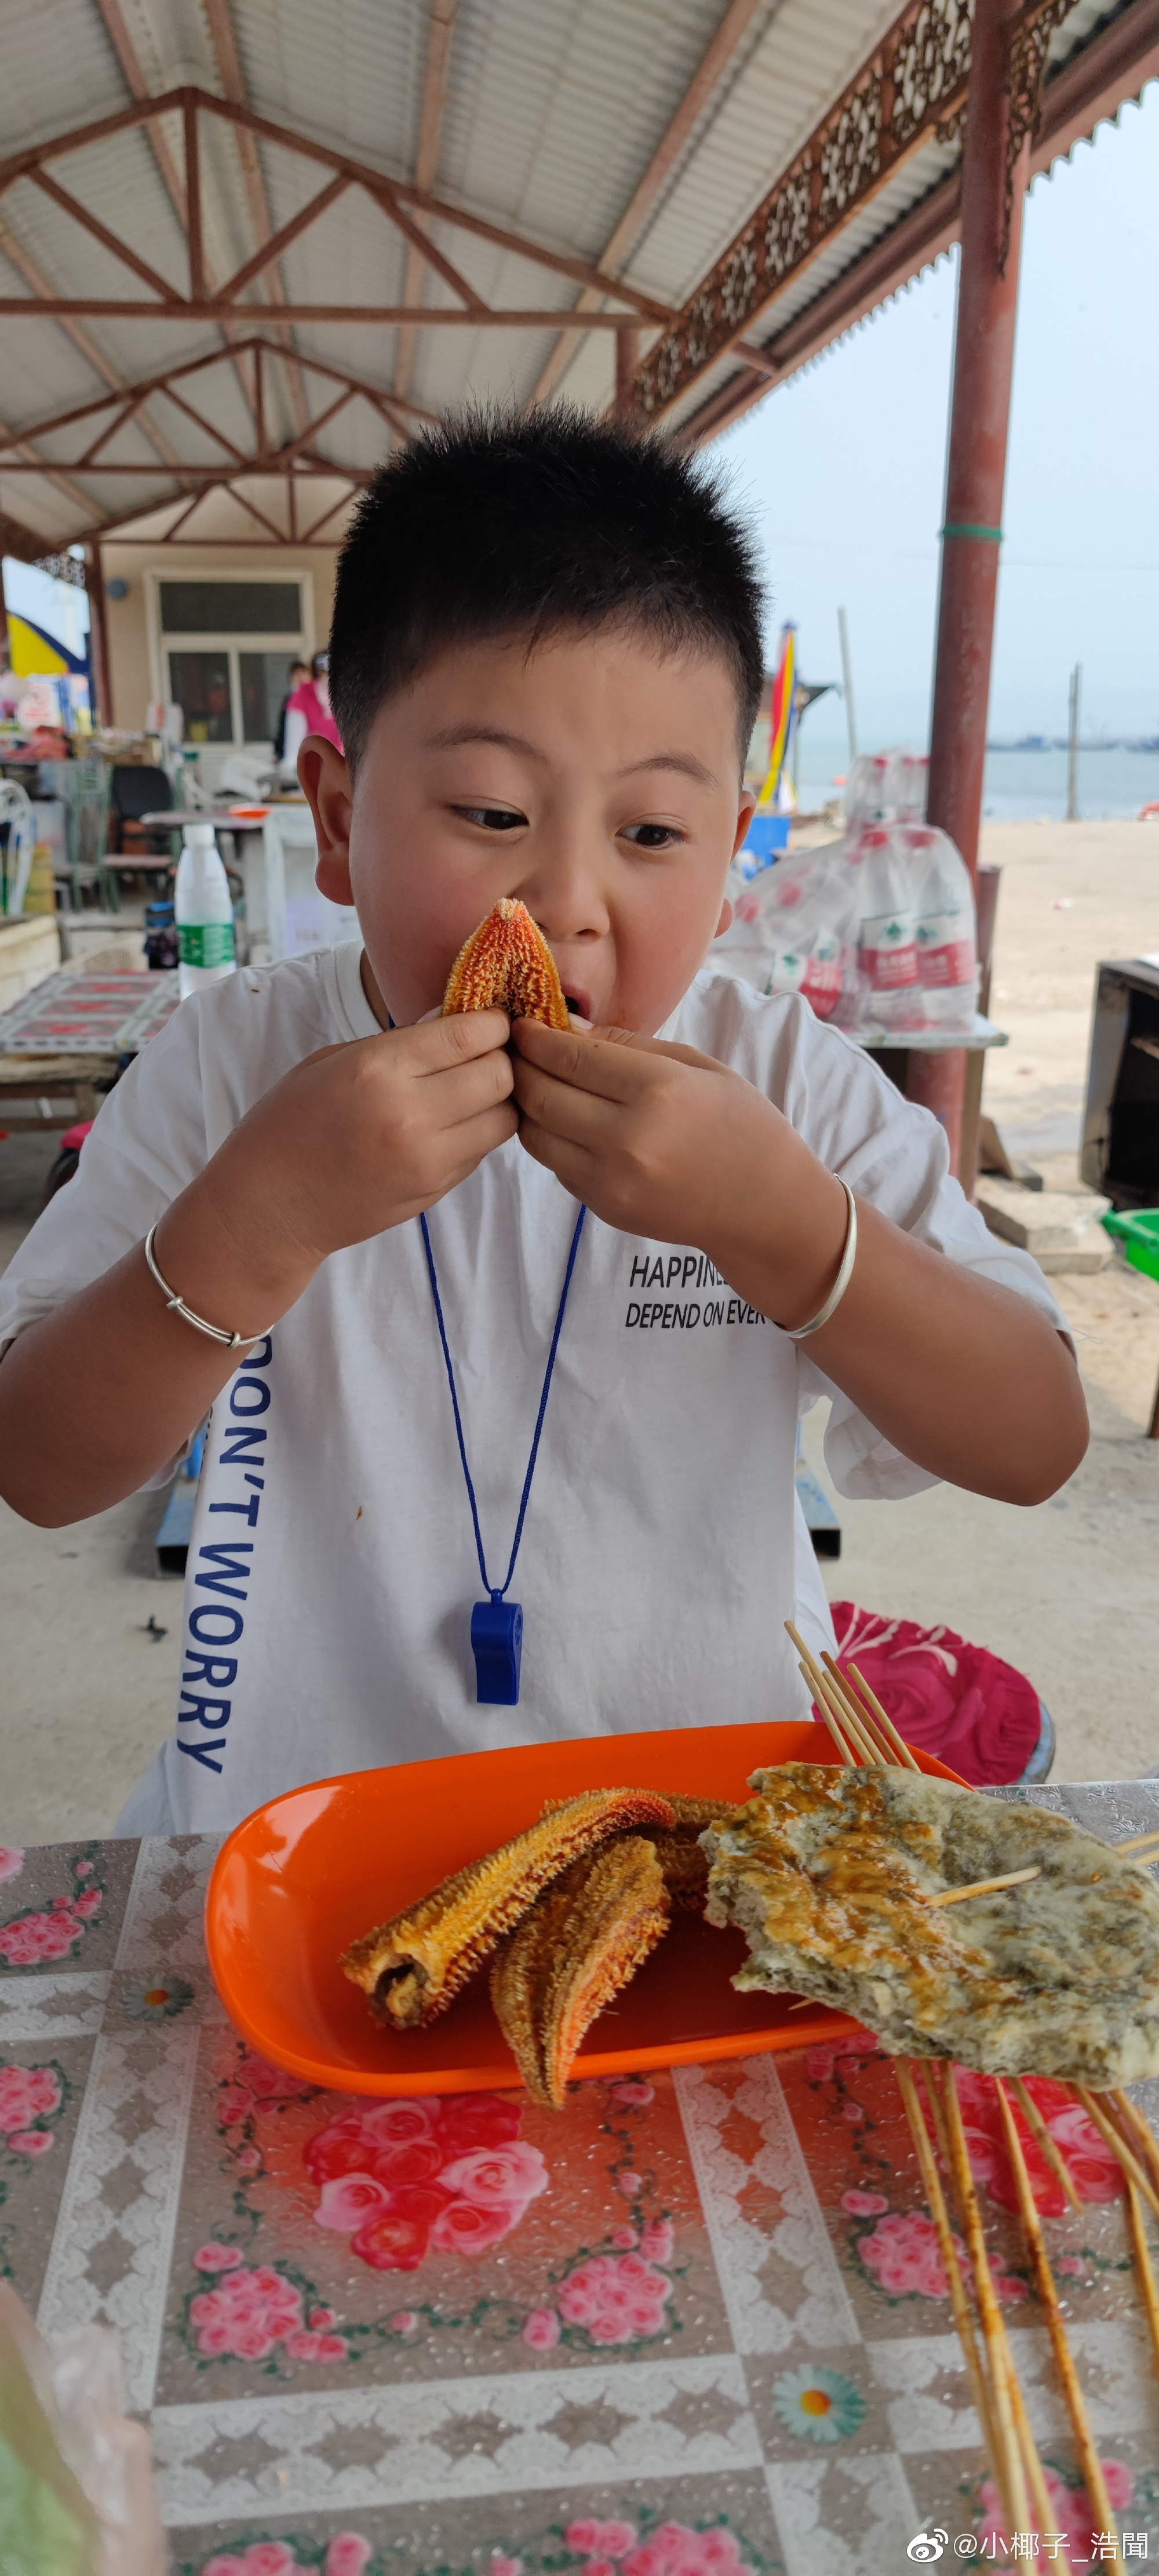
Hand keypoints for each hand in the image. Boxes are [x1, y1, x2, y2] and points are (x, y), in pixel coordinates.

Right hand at [173, 1009, 516, 1313]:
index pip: (471, 1035)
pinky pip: (481, 1151)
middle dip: (501, 1058)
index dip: (492, 1022)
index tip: (487, 1020)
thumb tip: (454, 1019)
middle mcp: (411, 1115)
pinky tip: (448, 1125)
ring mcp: (427, 1159)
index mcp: (379, 1070)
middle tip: (481, 1054)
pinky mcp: (435, 1190)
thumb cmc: (289, 1122)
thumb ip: (400, 1041)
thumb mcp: (333, 1061)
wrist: (269, 1206)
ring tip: (469, 1091)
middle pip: (501, 1076)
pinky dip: (477, 1133)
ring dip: (497, 1100)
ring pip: (505, 1119)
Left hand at [511, 1019, 846, 1326]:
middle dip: (520, 1067)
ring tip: (530, 1082)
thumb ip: (629, 1045)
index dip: (536, 1038)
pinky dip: (549, 1139)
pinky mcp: (604, 1208)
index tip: (522, 1024)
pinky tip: (562, 1121)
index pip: (571, 1057)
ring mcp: (612, 1180)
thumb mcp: (699, 1066)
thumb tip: (568, 1027)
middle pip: (542, 1095)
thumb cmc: (740, 1124)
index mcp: (658, 1090)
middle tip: (513, 1050)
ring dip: (525, 1105)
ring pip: (537, 1135)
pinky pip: (556, 1165)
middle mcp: (628, 1138)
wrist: (764, 1205)